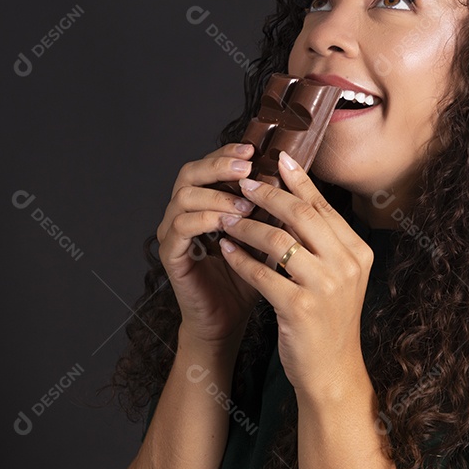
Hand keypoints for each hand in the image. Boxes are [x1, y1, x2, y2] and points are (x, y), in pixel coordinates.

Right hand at [156, 143, 262, 349]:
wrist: (229, 320)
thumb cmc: (250, 279)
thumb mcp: (268, 237)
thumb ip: (273, 209)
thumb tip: (298, 177)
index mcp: (205, 202)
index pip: (210, 164)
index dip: (229, 153)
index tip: (255, 149)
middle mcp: (183, 212)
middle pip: (189, 171)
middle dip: (219, 165)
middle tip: (247, 166)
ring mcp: (173, 233)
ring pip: (183, 196)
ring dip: (217, 195)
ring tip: (246, 204)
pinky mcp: (170, 255)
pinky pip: (180, 227)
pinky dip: (205, 219)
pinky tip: (229, 224)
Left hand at [218, 150, 374, 399]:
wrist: (332, 372)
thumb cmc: (329, 321)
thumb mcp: (338, 277)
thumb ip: (323, 242)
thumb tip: (295, 199)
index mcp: (358, 252)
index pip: (323, 207)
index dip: (298, 181)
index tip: (278, 159)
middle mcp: (346, 265)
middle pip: (301, 215)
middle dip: (268, 195)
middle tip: (244, 184)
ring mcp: (325, 287)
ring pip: (277, 240)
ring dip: (246, 226)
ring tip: (227, 217)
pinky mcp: (299, 308)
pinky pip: (260, 273)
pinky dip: (239, 258)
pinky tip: (226, 249)